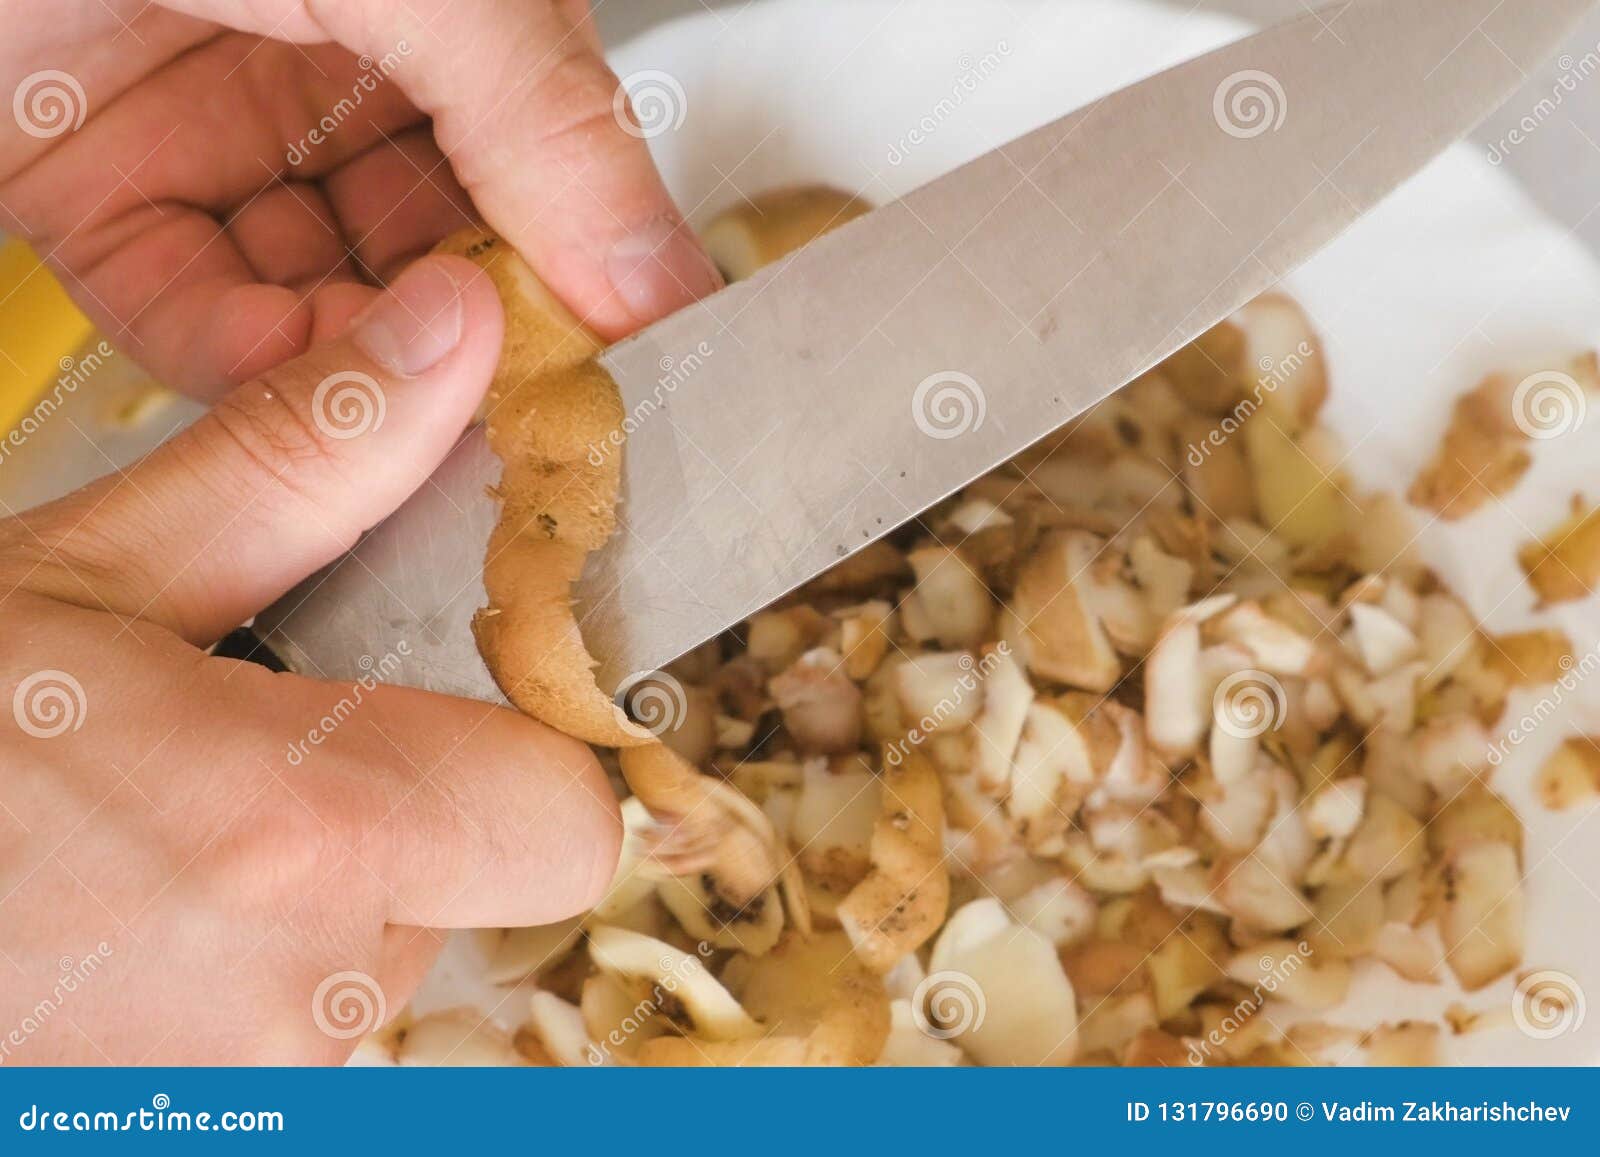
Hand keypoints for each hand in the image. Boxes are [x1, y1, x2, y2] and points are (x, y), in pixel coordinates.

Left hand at [0, 0, 719, 396]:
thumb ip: (545, 119)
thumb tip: (659, 268)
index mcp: (448, 12)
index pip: (551, 169)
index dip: (585, 270)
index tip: (612, 367)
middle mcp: (339, 73)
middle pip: (443, 250)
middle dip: (473, 333)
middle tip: (507, 401)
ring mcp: (223, 140)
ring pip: (327, 303)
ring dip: (362, 361)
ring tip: (397, 393)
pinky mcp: (107, 197)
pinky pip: (195, 313)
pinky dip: (239, 355)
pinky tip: (281, 358)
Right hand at [0, 256, 620, 1063]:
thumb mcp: (89, 571)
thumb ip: (304, 463)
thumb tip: (455, 327)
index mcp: (296, 836)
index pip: (569, 818)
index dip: (534, 742)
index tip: (465, 680)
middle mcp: (300, 1000)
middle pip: (488, 881)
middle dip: (424, 803)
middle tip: (280, 739)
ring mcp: (252, 1088)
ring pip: (399, 950)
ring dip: (329, 882)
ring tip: (179, 823)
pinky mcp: (209, 1118)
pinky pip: (314, 1022)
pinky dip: (264, 956)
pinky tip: (150, 896)